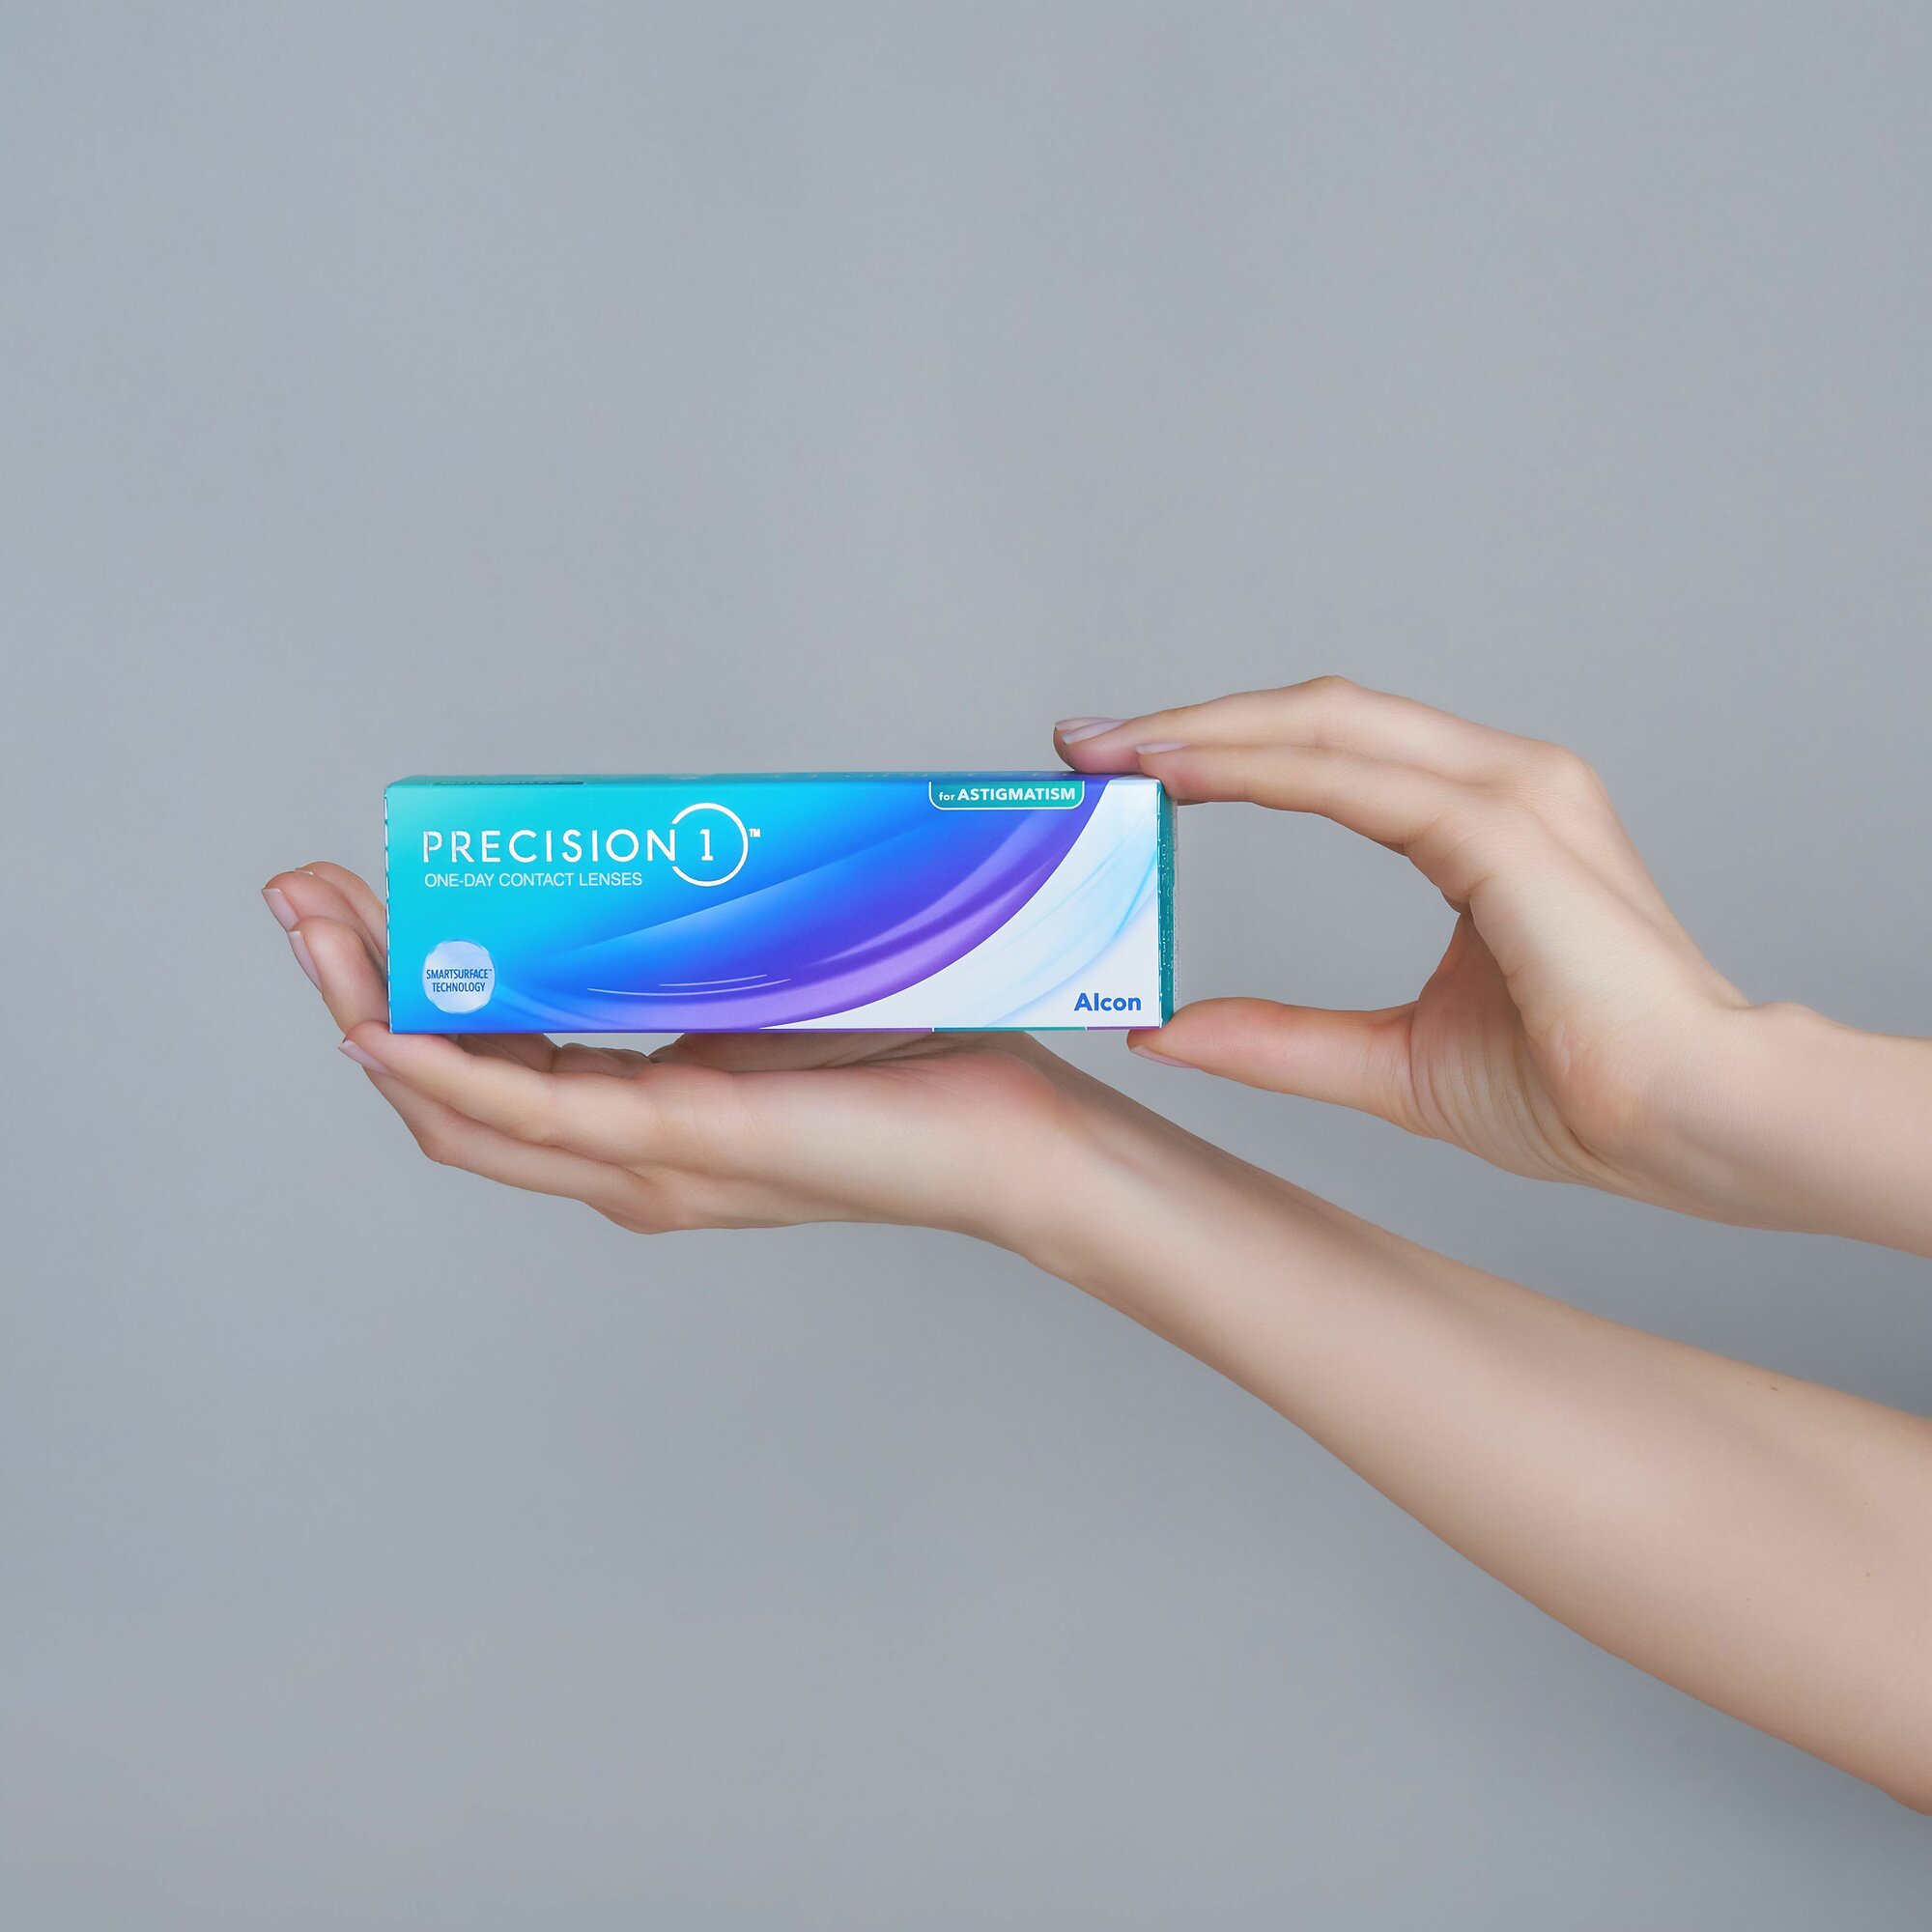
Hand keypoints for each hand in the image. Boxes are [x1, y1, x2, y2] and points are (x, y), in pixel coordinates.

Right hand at [260, 864, 1156, 1252]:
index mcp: (643, 1126)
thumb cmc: (917, 1067)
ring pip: (459, 1100)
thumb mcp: (775, 998)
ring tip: (314, 922)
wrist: (1012, 1137)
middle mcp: (626, 1159)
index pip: (490, 1071)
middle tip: (302, 897)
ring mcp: (645, 1162)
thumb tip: (662, 870)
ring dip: (370, 1007)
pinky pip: (527, 1112)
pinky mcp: (681, 1142)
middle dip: (355, 987)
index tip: (361, 906)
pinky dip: (443, 1067)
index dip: (407, 997)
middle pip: (443, 1089)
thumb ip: (702, 963)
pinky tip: (379, 1019)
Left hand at [1056, 679, 1778, 1223]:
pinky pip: (1357, 777)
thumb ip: (1277, 1040)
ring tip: (1113, 750)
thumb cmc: (1578, 1094)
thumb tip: (1161, 1033)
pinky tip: (1182, 774)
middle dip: (1194, 722)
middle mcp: (1502, 783)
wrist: (1687, 1127)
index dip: (1221, 750)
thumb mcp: (1384, 1063)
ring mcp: (1512, 790)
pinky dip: (1259, 766)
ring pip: (1327, 725)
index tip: (1124, 768)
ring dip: (1210, 729)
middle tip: (1084, 741)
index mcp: (1482, 823)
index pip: (1325, 756)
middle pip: (1315, 718)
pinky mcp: (1508, 825)